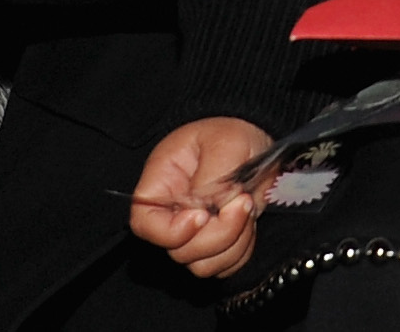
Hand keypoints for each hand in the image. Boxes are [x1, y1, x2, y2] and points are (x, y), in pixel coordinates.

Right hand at [128, 116, 273, 278]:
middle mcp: (171, 215)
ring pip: (203, 265)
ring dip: (233, 241)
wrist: (254, 138)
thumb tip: (208, 211)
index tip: (203, 215)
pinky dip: (242, 249)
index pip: (145, 225)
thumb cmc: (230, 133)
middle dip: (217, 233)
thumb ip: (211, 179)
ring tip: (246, 206)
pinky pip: (225, 265)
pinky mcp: (216, 244)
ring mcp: (194, 233)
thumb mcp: (223, 143)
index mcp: (159, 186)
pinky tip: (248, 221)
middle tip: (242, 201)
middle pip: (179, 251)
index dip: (172, 232)